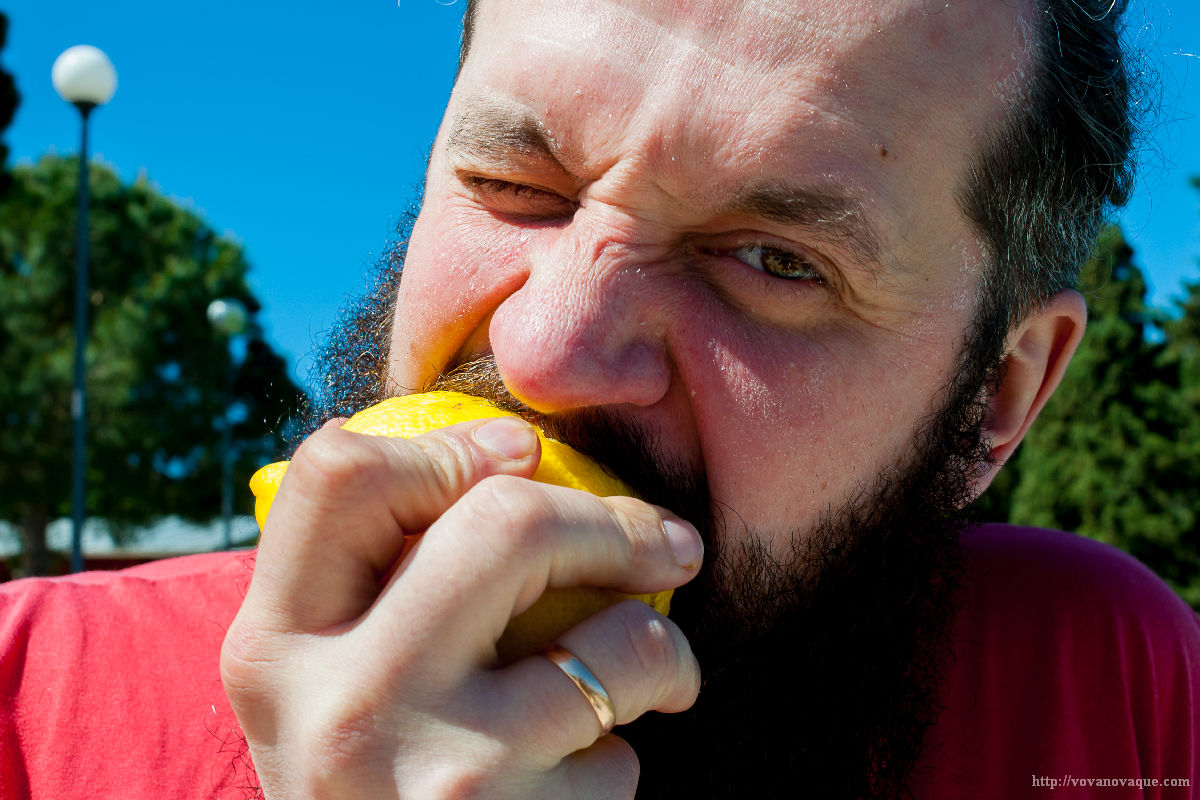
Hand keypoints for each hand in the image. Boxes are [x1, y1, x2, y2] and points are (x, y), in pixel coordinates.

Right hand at [221, 416, 702, 798]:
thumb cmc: (366, 784)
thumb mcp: (326, 686)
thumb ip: (372, 583)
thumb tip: (507, 453)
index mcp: (274, 645)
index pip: (339, 473)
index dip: (451, 448)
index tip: (523, 457)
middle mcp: (340, 703)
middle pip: (506, 524)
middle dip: (616, 522)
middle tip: (670, 545)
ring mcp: (433, 774)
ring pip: (612, 642)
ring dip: (661, 652)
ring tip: (658, 675)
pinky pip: (619, 760)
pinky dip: (621, 763)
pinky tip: (581, 785)